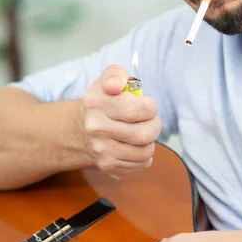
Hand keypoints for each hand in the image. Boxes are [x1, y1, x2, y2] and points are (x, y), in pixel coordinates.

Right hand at [83, 64, 161, 178]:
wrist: (86, 127)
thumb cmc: (108, 99)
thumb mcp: (110, 78)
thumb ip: (116, 74)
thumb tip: (115, 86)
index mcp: (96, 103)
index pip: (137, 110)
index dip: (151, 108)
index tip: (147, 105)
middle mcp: (95, 129)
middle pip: (144, 134)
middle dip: (155, 125)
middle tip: (150, 121)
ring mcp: (100, 151)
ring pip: (146, 152)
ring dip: (150, 141)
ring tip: (141, 132)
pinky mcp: (108, 166)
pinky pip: (142, 164)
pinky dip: (145, 155)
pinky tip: (134, 145)